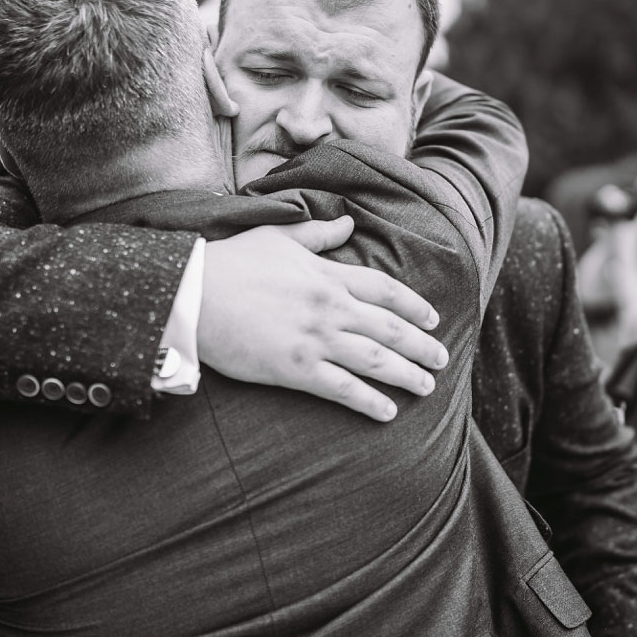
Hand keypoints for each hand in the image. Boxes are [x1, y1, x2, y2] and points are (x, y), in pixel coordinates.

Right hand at [200, 217, 447, 421]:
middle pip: (390, 328)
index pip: (385, 289)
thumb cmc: (231, 263)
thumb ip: (317, 234)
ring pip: (375, 360)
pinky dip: (370, 401)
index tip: (432, 318)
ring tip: (426, 386)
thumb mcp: (278, 237)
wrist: (194, 292)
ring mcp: (316, 339)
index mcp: (328, 275)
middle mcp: (330, 307)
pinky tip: (389, 413)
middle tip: (442, 359)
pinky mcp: (296, 368)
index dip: (413, 305)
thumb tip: (348, 224)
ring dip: (406, 374)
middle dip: (421, 345)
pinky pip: (344, 389)